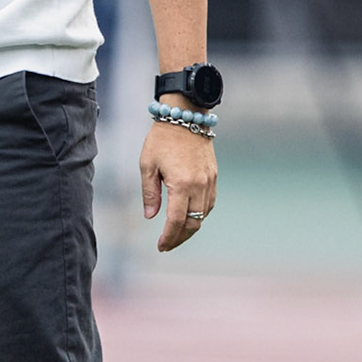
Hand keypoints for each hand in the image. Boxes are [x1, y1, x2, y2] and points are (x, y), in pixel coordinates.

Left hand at [141, 94, 217, 251]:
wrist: (185, 115)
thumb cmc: (161, 138)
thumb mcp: (147, 165)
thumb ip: (150, 193)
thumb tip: (151, 217)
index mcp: (181, 184)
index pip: (176, 221)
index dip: (168, 237)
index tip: (160, 246)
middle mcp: (199, 185)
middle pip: (193, 223)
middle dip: (180, 237)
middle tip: (167, 244)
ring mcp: (209, 181)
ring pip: (204, 214)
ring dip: (191, 227)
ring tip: (176, 233)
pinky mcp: (214, 175)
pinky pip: (210, 202)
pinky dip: (200, 214)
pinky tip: (189, 216)